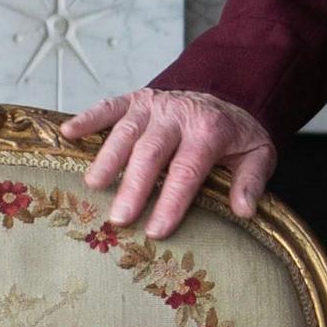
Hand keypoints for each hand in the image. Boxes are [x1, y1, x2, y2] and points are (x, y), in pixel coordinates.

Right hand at [65, 88, 278, 238]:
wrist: (228, 96)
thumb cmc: (236, 135)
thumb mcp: (258, 155)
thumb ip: (251, 181)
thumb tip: (244, 210)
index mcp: (210, 130)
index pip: (187, 170)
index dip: (171, 201)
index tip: (156, 231)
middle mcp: (179, 115)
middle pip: (151, 152)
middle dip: (134, 186)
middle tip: (119, 218)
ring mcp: (155, 105)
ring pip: (127, 131)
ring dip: (108, 158)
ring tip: (93, 186)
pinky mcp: (136, 99)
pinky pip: (109, 106)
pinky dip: (88, 118)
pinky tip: (67, 133)